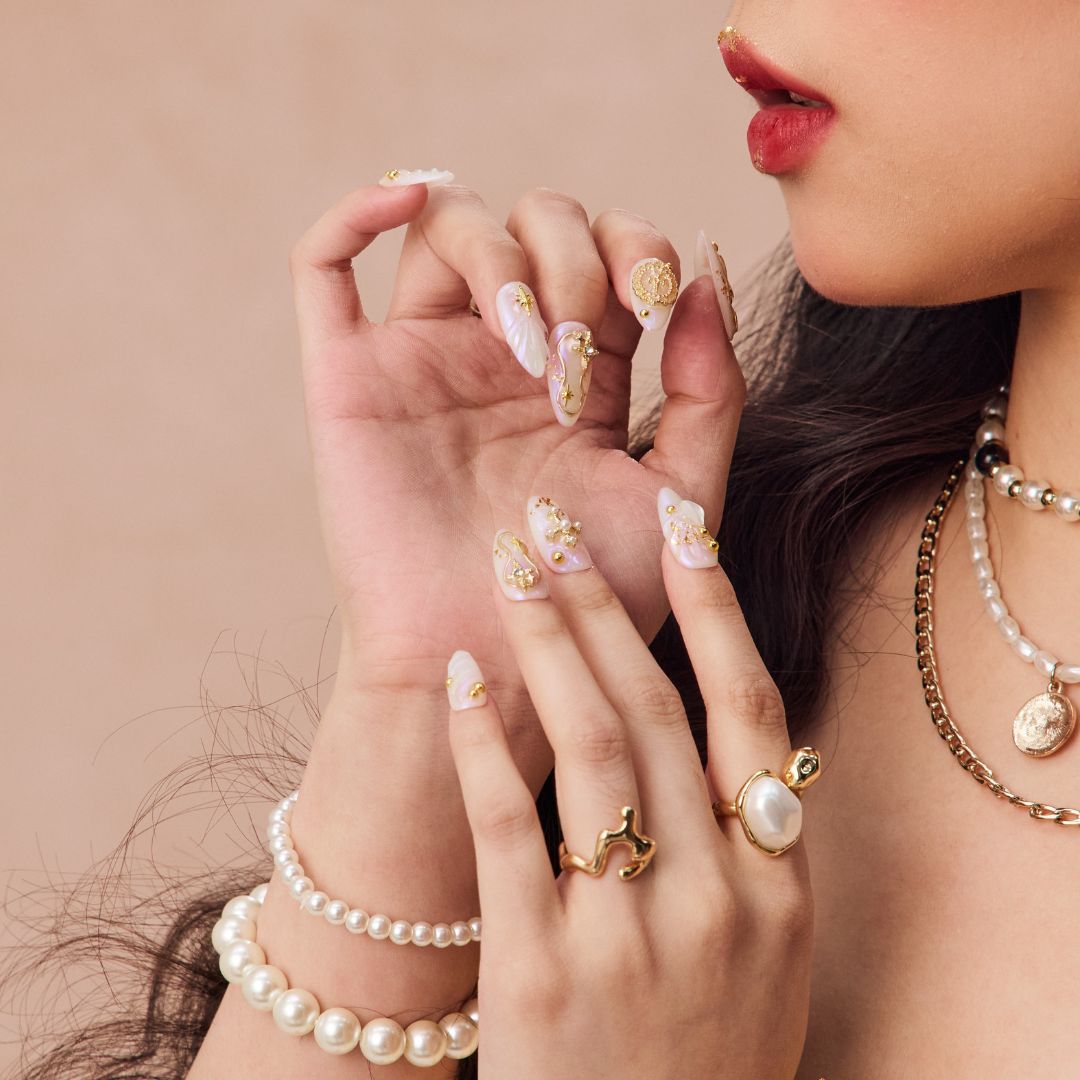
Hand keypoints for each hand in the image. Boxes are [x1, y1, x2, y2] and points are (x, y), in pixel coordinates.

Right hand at [290, 179, 740, 766]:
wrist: (500, 668)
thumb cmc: (591, 603)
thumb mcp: (677, 498)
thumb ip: (707, 396)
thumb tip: (703, 284)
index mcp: (574, 376)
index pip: (607, 252)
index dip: (638, 250)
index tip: (657, 306)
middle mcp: (498, 358)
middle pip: (533, 221)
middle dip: (573, 258)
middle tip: (577, 354)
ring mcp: (422, 363)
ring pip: (448, 225)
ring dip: (503, 255)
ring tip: (525, 345)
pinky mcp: (351, 383)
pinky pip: (322, 269)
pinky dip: (355, 212)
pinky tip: (406, 195)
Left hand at [446, 507, 815, 1077]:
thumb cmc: (701, 1056)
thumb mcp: (763, 954)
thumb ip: (743, 846)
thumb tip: (699, 720)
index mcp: (777, 886)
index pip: (753, 712)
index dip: (718, 609)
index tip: (683, 526)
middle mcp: (714, 899)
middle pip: (656, 711)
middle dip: (603, 603)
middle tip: (555, 525)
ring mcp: (629, 938)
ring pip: (591, 748)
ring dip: (548, 642)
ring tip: (512, 568)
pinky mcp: (538, 974)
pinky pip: (510, 827)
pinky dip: (484, 740)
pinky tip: (465, 674)